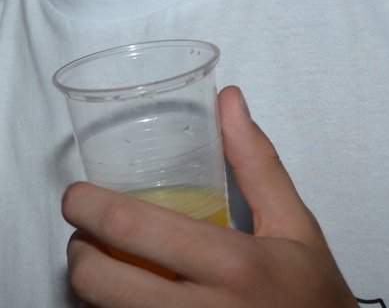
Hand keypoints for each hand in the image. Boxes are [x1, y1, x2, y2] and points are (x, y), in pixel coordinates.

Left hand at [62, 86, 354, 307]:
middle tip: (88, 236)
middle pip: (96, 281)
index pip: (127, 227)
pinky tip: (132, 298)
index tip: (79, 195)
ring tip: (111, 267)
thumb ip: (257, 162)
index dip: (84, 206)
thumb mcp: (295, 227)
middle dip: (77, 251)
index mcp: (232, 264)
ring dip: (92, 286)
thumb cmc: (311, 294)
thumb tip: (228, 99)